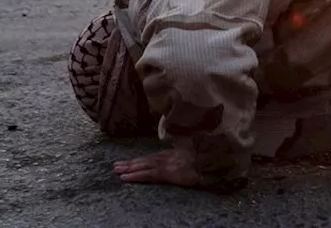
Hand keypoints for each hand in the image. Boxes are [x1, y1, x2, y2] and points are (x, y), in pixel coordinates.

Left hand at [113, 148, 245, 192]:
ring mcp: (167, 164)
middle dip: (130, 163)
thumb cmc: (208, 159)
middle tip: (115, 166)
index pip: (154, 157)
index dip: (141, 159)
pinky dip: (135, 175)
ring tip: (116, 170)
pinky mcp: (167, 172)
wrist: (214, 162)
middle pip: (145, 160)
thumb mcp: (197, 153)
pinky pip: (148, 174)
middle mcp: (168, 157)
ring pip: (143, 166)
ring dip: (129, 168)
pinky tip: (125, 178)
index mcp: (175, 153)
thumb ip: (189, 152)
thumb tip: (186, 153)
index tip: (130, 161)